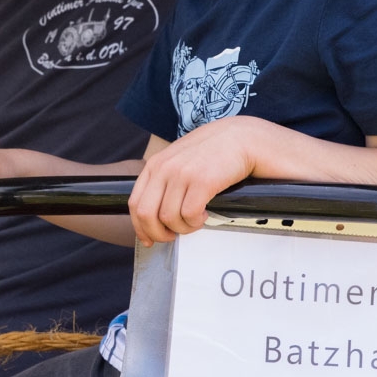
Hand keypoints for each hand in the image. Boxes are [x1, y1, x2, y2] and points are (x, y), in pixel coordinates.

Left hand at [129, 118, 262, 244]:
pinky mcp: (202, 181)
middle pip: (146, 215)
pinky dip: (196, 222)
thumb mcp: (179, 159)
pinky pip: (189, 215)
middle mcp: (164, 168)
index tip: (149, 239)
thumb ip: (164, 179)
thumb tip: (155, 213)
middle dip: (159, 233)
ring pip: (169, 218)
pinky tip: (205, 213)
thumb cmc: (213, 152)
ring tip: (196, 219)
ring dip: (183, 227)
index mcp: (155, 164)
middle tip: (174, 236)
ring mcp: (182, 174)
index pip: (135, 203)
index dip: (141, 227)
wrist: (242, 138)